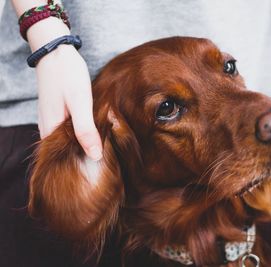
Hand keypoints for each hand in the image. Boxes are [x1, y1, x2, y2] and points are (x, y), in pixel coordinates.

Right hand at [36, 45, 102, 160]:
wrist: (56, 51)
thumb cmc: (67, 75)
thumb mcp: (80, 103)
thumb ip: (85, 130)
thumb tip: (95, 156)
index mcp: (51, 131)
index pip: (69, 158)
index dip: (87, 161)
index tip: (106, 162)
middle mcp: (47, 129)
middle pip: (69, 150)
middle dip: (87, 152)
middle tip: (109, 150)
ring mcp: (50, 121)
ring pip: (69, 139)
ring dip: (85, 141)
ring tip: (105, 141)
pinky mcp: (56, 113)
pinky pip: (69, 129)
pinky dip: (82, 130)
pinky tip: (94, 126)